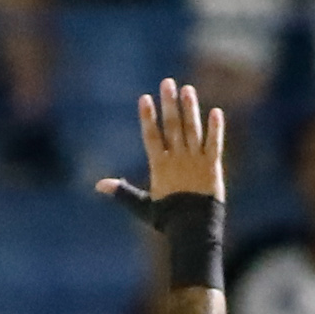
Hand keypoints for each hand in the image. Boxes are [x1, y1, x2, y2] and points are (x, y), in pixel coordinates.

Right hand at [92, 77, 222, 208]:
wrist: (192, 230)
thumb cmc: (167, 219)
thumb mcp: (141, 206)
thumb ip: (122, 192)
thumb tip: (98, 186)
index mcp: (159, 166)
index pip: (151, 136)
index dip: (147, 117)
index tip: (145, 98)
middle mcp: (177, 159)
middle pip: (172, 126)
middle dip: (169, 104)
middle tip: (168, 83)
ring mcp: (195, 161)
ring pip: (192, 130)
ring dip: (190, 109)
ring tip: (187, 89)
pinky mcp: (212, 167)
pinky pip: (214, 144)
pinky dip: (215, 129)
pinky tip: (216, 112)